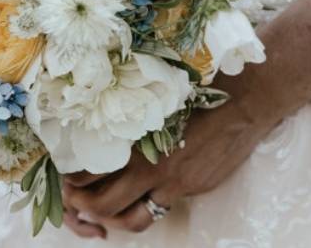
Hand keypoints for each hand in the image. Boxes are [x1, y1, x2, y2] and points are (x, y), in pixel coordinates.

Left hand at [61, 87, 276, 237]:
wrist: (246, 102)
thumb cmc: (199, 91)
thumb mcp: (157, 102)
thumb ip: (132, 120)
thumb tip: (103, 124)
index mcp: (139, 144)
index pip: (92, 172)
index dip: (73, 179)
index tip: (64, 175)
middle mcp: (155, 170)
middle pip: (106, 204)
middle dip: (82, 206)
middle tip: (72, 198)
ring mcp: (176, 186)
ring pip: (134, 219)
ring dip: (110, 219)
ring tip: (96, 212)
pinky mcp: (194, 190)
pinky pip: (160, 208)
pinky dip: (141, 210)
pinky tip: (134, 200)